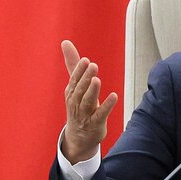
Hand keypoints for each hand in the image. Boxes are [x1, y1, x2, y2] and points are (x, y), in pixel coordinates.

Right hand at [60, 40, 117, 163]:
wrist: (79, 137)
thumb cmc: (78, 106)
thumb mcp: (75, 85)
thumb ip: (73, 64)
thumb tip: (65, 42)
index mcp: (71, 92)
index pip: (74, 80)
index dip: (79, 71)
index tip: (85, 60)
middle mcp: (76, 102)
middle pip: (80, 89)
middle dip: (85, 77)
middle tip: (93, 65)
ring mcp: (85, 114)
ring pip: (87, 101)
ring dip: (92, 90)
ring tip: (97, 80)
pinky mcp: (95, 123)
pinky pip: (101, 114)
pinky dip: (107, 105)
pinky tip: (114, 96)